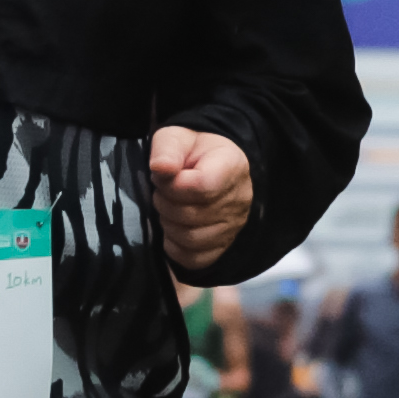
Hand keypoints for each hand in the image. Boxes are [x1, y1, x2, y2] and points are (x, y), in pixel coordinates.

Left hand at [150, 126, 252, 270]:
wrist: (209, 164)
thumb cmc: (191, 151)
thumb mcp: (176, 138)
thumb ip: (167, 150)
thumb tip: (159, 168)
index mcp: (231, 166)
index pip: (202, 187)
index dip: (173, 185)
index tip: (164, 175)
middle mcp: (239, 200)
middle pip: (193, 215)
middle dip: (165, 203)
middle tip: (162, 191)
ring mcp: (234, 227)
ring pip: (192, 239)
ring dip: (169, 224)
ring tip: (168, 207)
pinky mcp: (223, 247)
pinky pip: (195, 259)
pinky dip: (175, 247)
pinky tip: (173, 228)